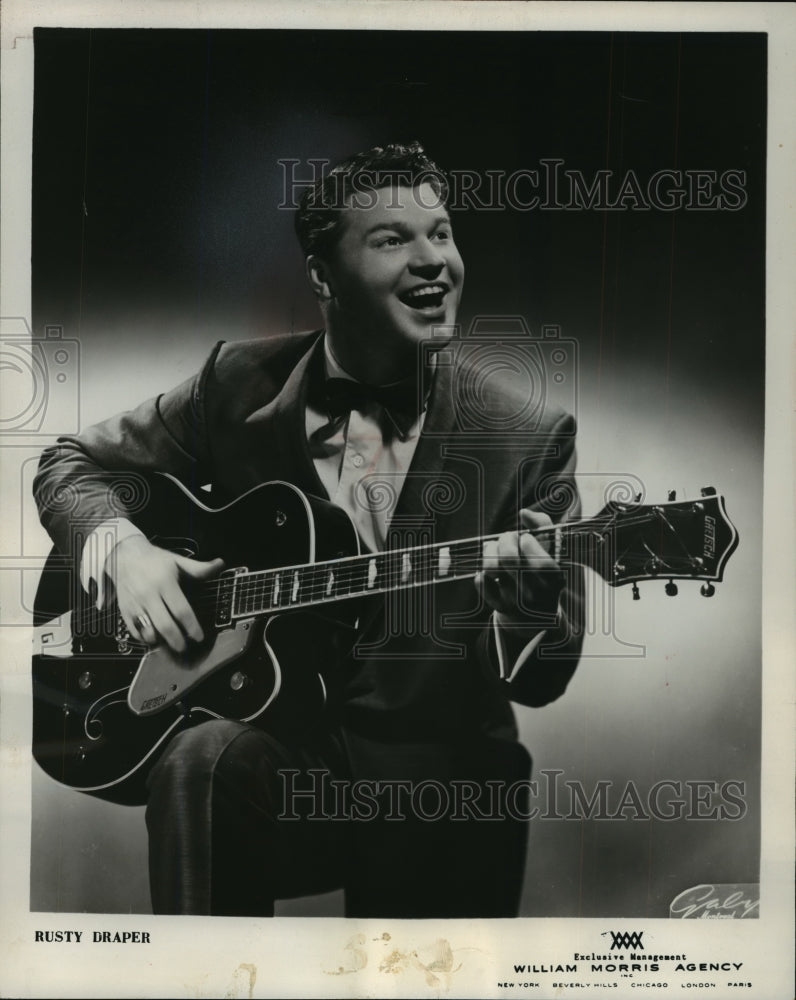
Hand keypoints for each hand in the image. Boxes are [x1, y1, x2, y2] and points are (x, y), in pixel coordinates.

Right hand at [107, 535, 223, 652]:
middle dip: (177, 640)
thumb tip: (220, 564)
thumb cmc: (155, 560)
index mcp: (164, 583)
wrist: (124, 555)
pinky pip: (134, 631)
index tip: (199, 637)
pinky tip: (154, 638)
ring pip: (148, 631)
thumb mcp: (177, 560)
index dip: (192, 627)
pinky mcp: (124, 610)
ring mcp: (135, 604)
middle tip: (185, 647)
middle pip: (165, 625)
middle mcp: (149, 595)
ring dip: (161, 641)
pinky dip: (145, 638)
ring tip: (170, 644)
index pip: (181, 610)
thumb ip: (199, 568)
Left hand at [475, 509, 563, 630]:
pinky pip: (480, 581)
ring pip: (491, 568)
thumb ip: (543, 524)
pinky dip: (482, 570)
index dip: (527, 541)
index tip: (526, 538)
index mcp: (553, 578)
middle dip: (506, 539)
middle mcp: (534, 592)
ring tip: (494, 548)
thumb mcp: (552, 549)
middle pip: (510, 559)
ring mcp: (515, 601)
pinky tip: (492, 569)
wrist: (536, 614)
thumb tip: (524, 513)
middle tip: (508, 537)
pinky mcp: (498, 605)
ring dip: (489, 551)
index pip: (538, 559)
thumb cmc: (543, 571)